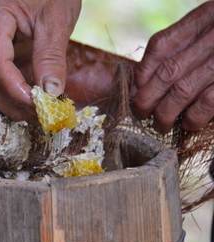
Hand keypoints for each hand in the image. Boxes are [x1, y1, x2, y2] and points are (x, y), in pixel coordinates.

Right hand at [0, 0, 80, 120]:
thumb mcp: (56, 18)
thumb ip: (51, 56)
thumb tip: (51, 93)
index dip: (15, 89)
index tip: (39, 105)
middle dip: (13, 102)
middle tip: (41, 115)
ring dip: (11, 101)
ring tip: (38, 110)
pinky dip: (11, 90)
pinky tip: (30, 96)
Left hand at [134, 1, 213, 132]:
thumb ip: (190, 43)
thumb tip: (149, 78)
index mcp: (206, 16)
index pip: (161, 46)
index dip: (143, 71)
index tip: (136, 89)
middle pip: (167, 71)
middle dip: (147, 97)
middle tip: (141, 112)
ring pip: (184, 90)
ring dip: (166, 112)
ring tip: (161, 124)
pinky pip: (209, 102)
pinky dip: (194, 117)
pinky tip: (190, 124)